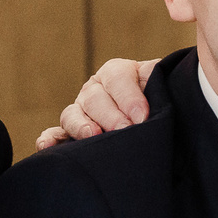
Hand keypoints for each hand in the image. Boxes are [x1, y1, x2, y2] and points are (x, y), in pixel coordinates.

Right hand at [38, 57, 159, 149]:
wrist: (157, 119)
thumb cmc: (162, 101)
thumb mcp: (164, 85)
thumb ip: (164, 78)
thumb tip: (172, 71)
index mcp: (118, 72)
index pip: (118, 79)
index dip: (129, 97)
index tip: (143, 116)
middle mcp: (95, 89)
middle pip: (95, 97)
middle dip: (110, 115)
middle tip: (125, 130)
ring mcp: (81, 110)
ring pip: (73, 114)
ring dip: (81, 125)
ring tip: (92, 135)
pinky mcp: (71, 132)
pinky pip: (56, 134)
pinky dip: (50, 140)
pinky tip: (46, 146)